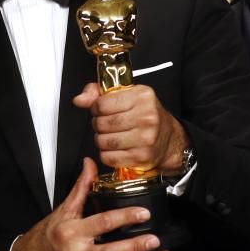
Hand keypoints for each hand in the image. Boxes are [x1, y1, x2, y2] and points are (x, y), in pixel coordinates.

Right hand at [9, 158, 168, 250]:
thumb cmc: (44, 239)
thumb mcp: (61, 211)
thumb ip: (80, 189)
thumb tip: (90, 166)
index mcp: (70, 233)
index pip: (101, 223)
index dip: (124, 217)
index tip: (142, 212)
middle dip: (136, 246)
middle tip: (155, 238)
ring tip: (160, 249)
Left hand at [72, 83, 189, 175]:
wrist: (169, 138)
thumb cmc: (145, 115)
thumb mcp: (126, 95)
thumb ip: (98, 93)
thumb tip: (79, 99)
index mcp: (141, 96)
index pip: (102, 104)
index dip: (96, 108)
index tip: (101, 110)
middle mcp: (146, 116)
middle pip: (102, 123)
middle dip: (98, 125)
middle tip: (105, 124)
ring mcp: (145, 138)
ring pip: (103, 141)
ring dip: (101, 140)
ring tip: (110, 136)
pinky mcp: (141, 156)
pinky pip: (109, 157)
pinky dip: (106, 154)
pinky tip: (115, 148)